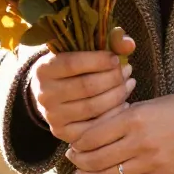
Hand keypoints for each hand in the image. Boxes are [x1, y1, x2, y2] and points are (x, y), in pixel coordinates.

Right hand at [29, 26, 137, 141]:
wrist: (54, 94)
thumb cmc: (74, 67)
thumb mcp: (84, 49)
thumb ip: (109, 41)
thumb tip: (129, 45)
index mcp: (44, 69)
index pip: (73, 64)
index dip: (99, 60)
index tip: (117, 59)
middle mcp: (44, 94)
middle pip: (86, 86)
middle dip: (113, 78)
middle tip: (128, 70)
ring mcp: (52, 116)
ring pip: (93, 107)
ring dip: (118, 95)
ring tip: (129, 83)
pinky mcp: (62, 132)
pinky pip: (94, 127)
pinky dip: (113, 115)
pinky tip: (124, 104)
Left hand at [67, 89, 173, 173]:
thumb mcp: (150, 104)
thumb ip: (123, 117)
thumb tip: (95, 131)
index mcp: (133, 117)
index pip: (91, 136)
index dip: (76, 143)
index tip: (73, 144)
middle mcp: (139, 141)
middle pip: (95, 159)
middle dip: (78, 162)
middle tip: (72, 161)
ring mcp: (151, 162)